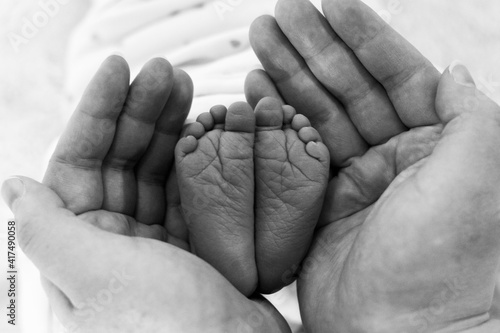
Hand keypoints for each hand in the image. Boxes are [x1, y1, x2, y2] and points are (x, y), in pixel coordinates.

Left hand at [2, 56, 290, 332]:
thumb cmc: (164, 330)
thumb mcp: (96, 275)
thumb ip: (49, 230)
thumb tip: (16, 187)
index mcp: (82, 250)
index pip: (80, 165)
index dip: (97, 114)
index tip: (119, 72)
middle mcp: (117, 245)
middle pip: (122, 161)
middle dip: (140, 113)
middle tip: (164, 73)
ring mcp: (159, 244)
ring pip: (158, 173)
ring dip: (171, 129)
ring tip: (189, 90)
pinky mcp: (198, 246)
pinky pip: (192, 193)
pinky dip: (199, 161)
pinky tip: (207, 132)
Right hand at [246, 0, 499, 330]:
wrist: (399, 332)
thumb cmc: (442, 262)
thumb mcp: (476, 177)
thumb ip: (471, 117)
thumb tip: (455, 72)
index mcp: (436, 146)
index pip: (396, 74)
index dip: (363, 36)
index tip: (331, 3)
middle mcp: (395, 158)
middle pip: (349, 86)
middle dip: (314, 47)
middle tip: (280, 13)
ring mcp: (354, 180)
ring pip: (318, 113)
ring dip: (289, 74)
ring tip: (261, 39)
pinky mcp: (319, 202)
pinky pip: (295, 150)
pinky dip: (276, 118)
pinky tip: (257, 90)